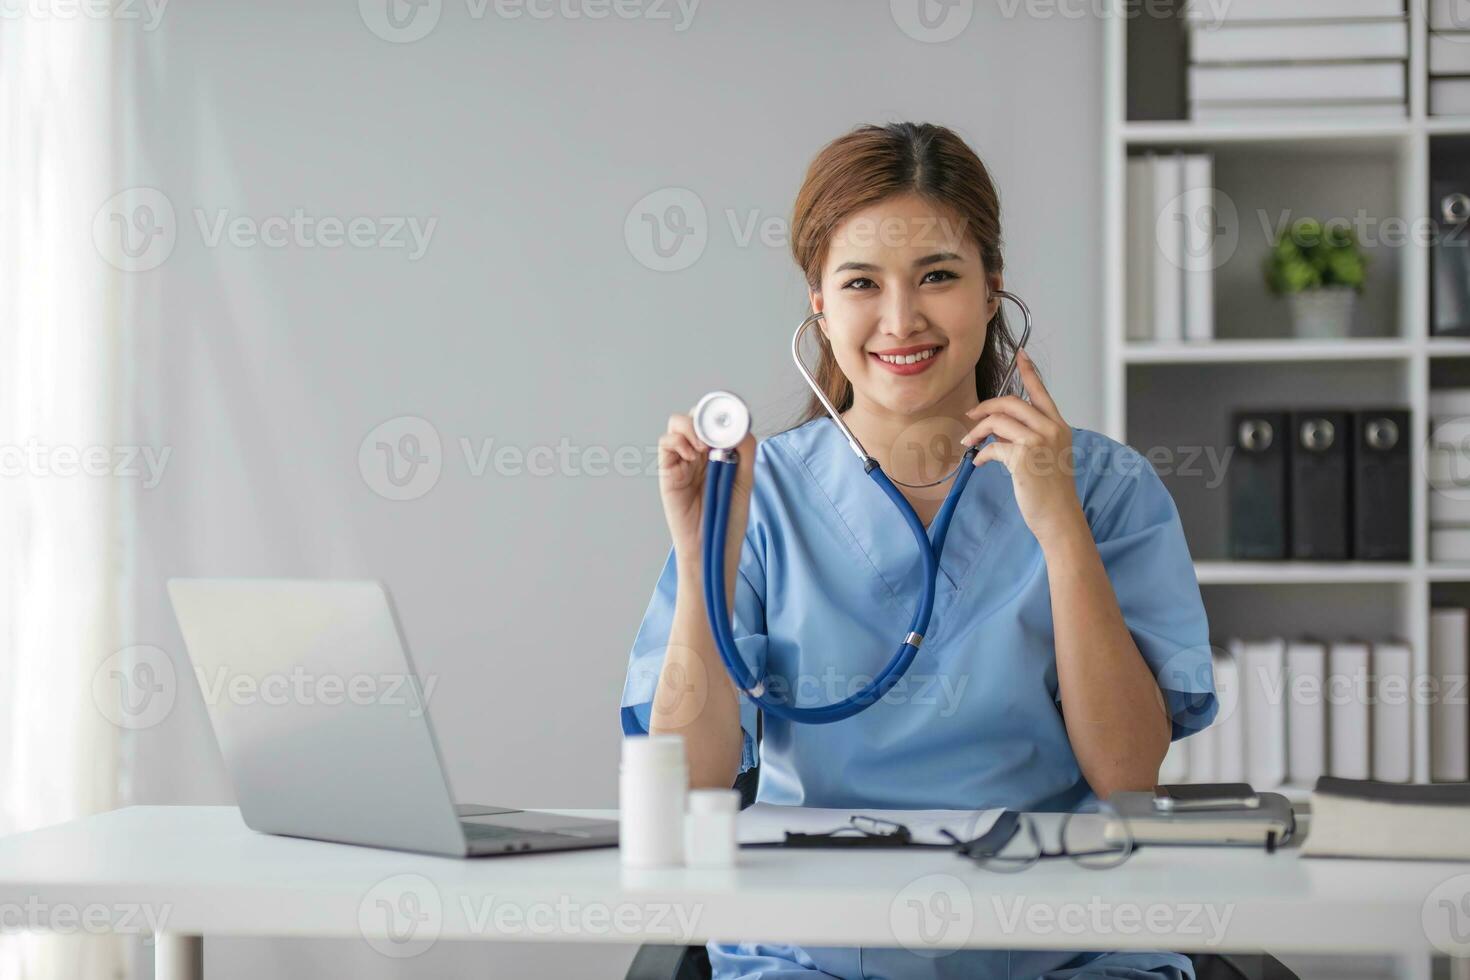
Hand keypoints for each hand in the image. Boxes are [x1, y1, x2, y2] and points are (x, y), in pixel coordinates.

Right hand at [657, 409, 756, 570]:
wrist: (710, 545)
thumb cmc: (726, 518)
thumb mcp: (743, 481)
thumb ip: (744, 453)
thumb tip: (740, 427)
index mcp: (718, 452)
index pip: (715, 421)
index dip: (721, 413)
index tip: (732, 417)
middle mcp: (699, 452)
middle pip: (695, 416)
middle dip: (706, 417)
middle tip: (717, 432)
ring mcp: (682, 460)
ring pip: (678, 423)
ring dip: (691, 426)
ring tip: (704, 448)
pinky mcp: (668, 471)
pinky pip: (666, 443)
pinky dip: (678, 441)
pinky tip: (692, 455)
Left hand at [959, 349, 1083, 545]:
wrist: (1059, 518)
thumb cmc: (1051, 491)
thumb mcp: (1046, 456)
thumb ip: (1028, 436)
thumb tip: (998, 427)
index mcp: (1059, 427)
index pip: (1042, 392)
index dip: (1029, 372)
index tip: (1020, 354)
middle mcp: (1051, 429)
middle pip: (1011, 402)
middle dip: (985, 406)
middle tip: (970, 416)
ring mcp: (1038, 442)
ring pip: (998, 420)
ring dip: (977, 431)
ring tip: (969, 443)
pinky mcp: (1024, 457)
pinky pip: (992, 446)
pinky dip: (980, 454)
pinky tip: (977, 463)